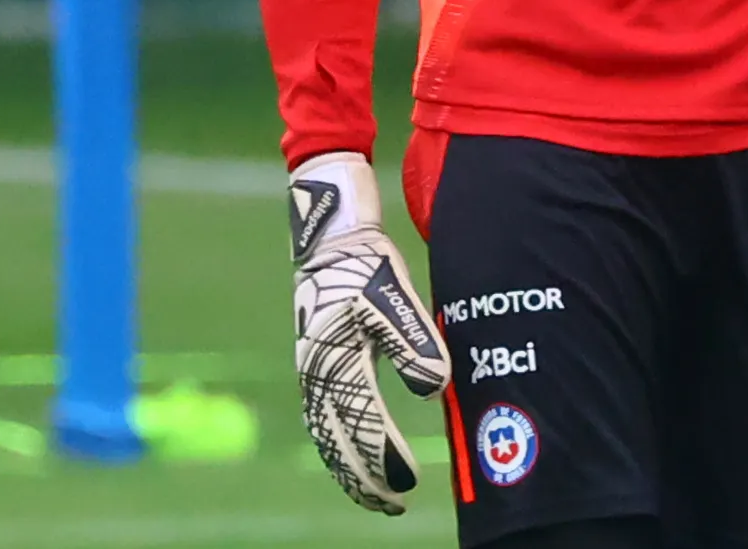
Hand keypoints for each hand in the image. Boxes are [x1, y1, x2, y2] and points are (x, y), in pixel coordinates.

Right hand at [288, 151, 450, 512]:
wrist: (331, 241)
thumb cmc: (365, 266)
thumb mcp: (392, 296)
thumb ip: (413, 342)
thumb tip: (434, 388)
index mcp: (335, 360)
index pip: (362, 421)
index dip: (384, 455)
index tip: (408, 482)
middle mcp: (317, 376)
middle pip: (338, 440)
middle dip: (366, 476)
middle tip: (395, 505)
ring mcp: (313, 375)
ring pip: (328, 437)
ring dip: (351, 470)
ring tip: (378, 498)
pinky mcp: (318, 370)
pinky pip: (325, 422)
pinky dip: (341, 449)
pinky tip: (358, 462)